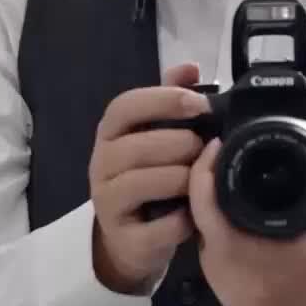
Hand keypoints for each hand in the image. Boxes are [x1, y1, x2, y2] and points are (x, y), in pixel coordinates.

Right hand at [90, 63, 209, 294]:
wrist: (129, 238)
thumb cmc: (147, 177)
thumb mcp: (154, 137)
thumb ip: (169, 100)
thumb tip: (190, 67)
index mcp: (110, 134)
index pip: (124, 106)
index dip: (162, 101)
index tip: (198, 104)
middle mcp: (101, 164)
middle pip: (138, 146)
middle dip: (180, 145)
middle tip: (204, 149)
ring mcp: (107, 202)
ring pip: (144, 183)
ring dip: (181, 179)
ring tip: (199, 180)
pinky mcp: (122, 237)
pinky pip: (155, 227)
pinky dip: (179, 221)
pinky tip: (191, 216)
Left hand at [187, 117, 305, 305]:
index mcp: (265, 264)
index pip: (210, 215)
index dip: (205, 175)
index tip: (220, 144)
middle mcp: (238, 282)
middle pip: (198, 222)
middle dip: (204, 185)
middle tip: (224, 153)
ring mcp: (229, 293)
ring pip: (199, 236)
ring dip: (207, 206)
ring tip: (226, 173)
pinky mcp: (228, 296)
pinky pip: (207, 251)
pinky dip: (213, 226)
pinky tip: (228, 205)